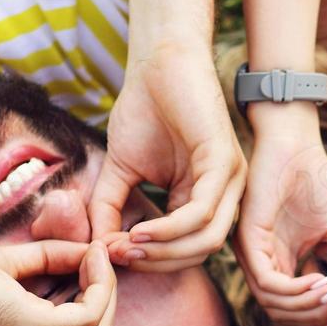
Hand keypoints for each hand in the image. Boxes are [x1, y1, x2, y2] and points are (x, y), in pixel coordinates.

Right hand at [90, 44, 246, 271]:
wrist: (157, 63)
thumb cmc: (144, 111)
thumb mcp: (121, 170)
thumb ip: (109, 208)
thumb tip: (97, 247)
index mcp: (205, 200)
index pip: (187, 250)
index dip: (150, 261)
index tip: (112, 256)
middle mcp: (224, 195)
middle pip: (198, 253)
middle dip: (156, 262)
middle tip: (118, 256)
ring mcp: (228, 180)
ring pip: (206, 240)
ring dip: (163, 251)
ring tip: (126, 246)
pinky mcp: (223, 162)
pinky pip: (202, 211)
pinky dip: (170, 229)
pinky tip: (140, 231)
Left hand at [236, 110, 326, 325]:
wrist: (296, 145)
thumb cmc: (316, 181)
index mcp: (280, 262)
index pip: (292, 307)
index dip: (320, 314)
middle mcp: (262, 262)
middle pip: (280, 312)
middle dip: (315, 315)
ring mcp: (251, 253)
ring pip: (272, 303)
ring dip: (307, 305)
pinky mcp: (247, 240)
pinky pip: (267, 282)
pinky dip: (295, 289)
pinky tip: (320, 281)